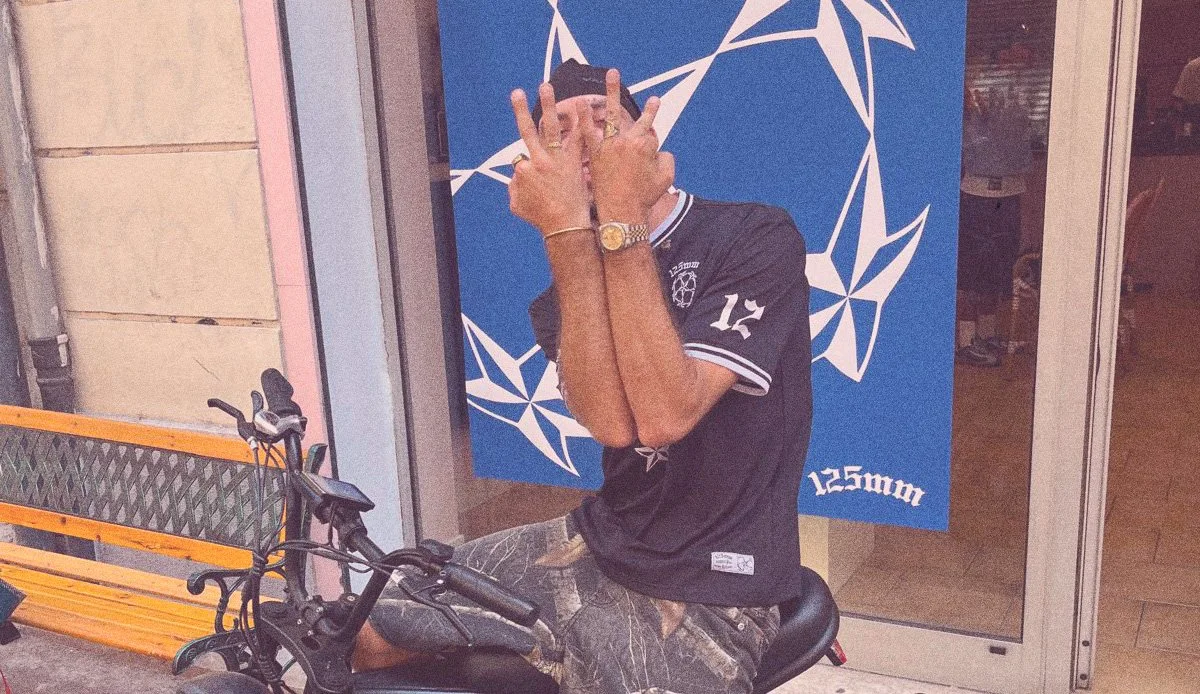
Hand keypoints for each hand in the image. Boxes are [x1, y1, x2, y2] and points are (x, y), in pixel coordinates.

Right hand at [508, 84, 591, 234]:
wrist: (565, 226)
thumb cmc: (541, 220)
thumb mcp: (518, 206)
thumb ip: (513, 189)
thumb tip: (515, 178)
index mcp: (522, 170)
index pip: (520, 160)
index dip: (527, 171)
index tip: (538, 183)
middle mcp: (537, 160)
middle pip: (526, 130)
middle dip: (521, 110)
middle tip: (516, 92)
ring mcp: (556, 159)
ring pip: (550, 127)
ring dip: (548, 105)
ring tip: (545, 86)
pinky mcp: (574, 161)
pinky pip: (577, 138)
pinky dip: (580, 123)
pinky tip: (582, 107)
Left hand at [581, 70, 674, 223]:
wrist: (622, 213)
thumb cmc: (644, 199)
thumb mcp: (665, 179)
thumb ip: (667, 160)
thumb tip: (661, 151)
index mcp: (647, 145)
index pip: (652, 134)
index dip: (653, 142)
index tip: (652, 149)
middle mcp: (629, 140)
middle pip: (639, 120)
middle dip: (649, 110)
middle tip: (654, 99)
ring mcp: (611, 144)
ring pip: (613, 113)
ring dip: (612, 91)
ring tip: (612, 73)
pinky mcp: (596, 152)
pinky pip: (589, 131)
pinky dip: (584, 117)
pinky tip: (580, 102)